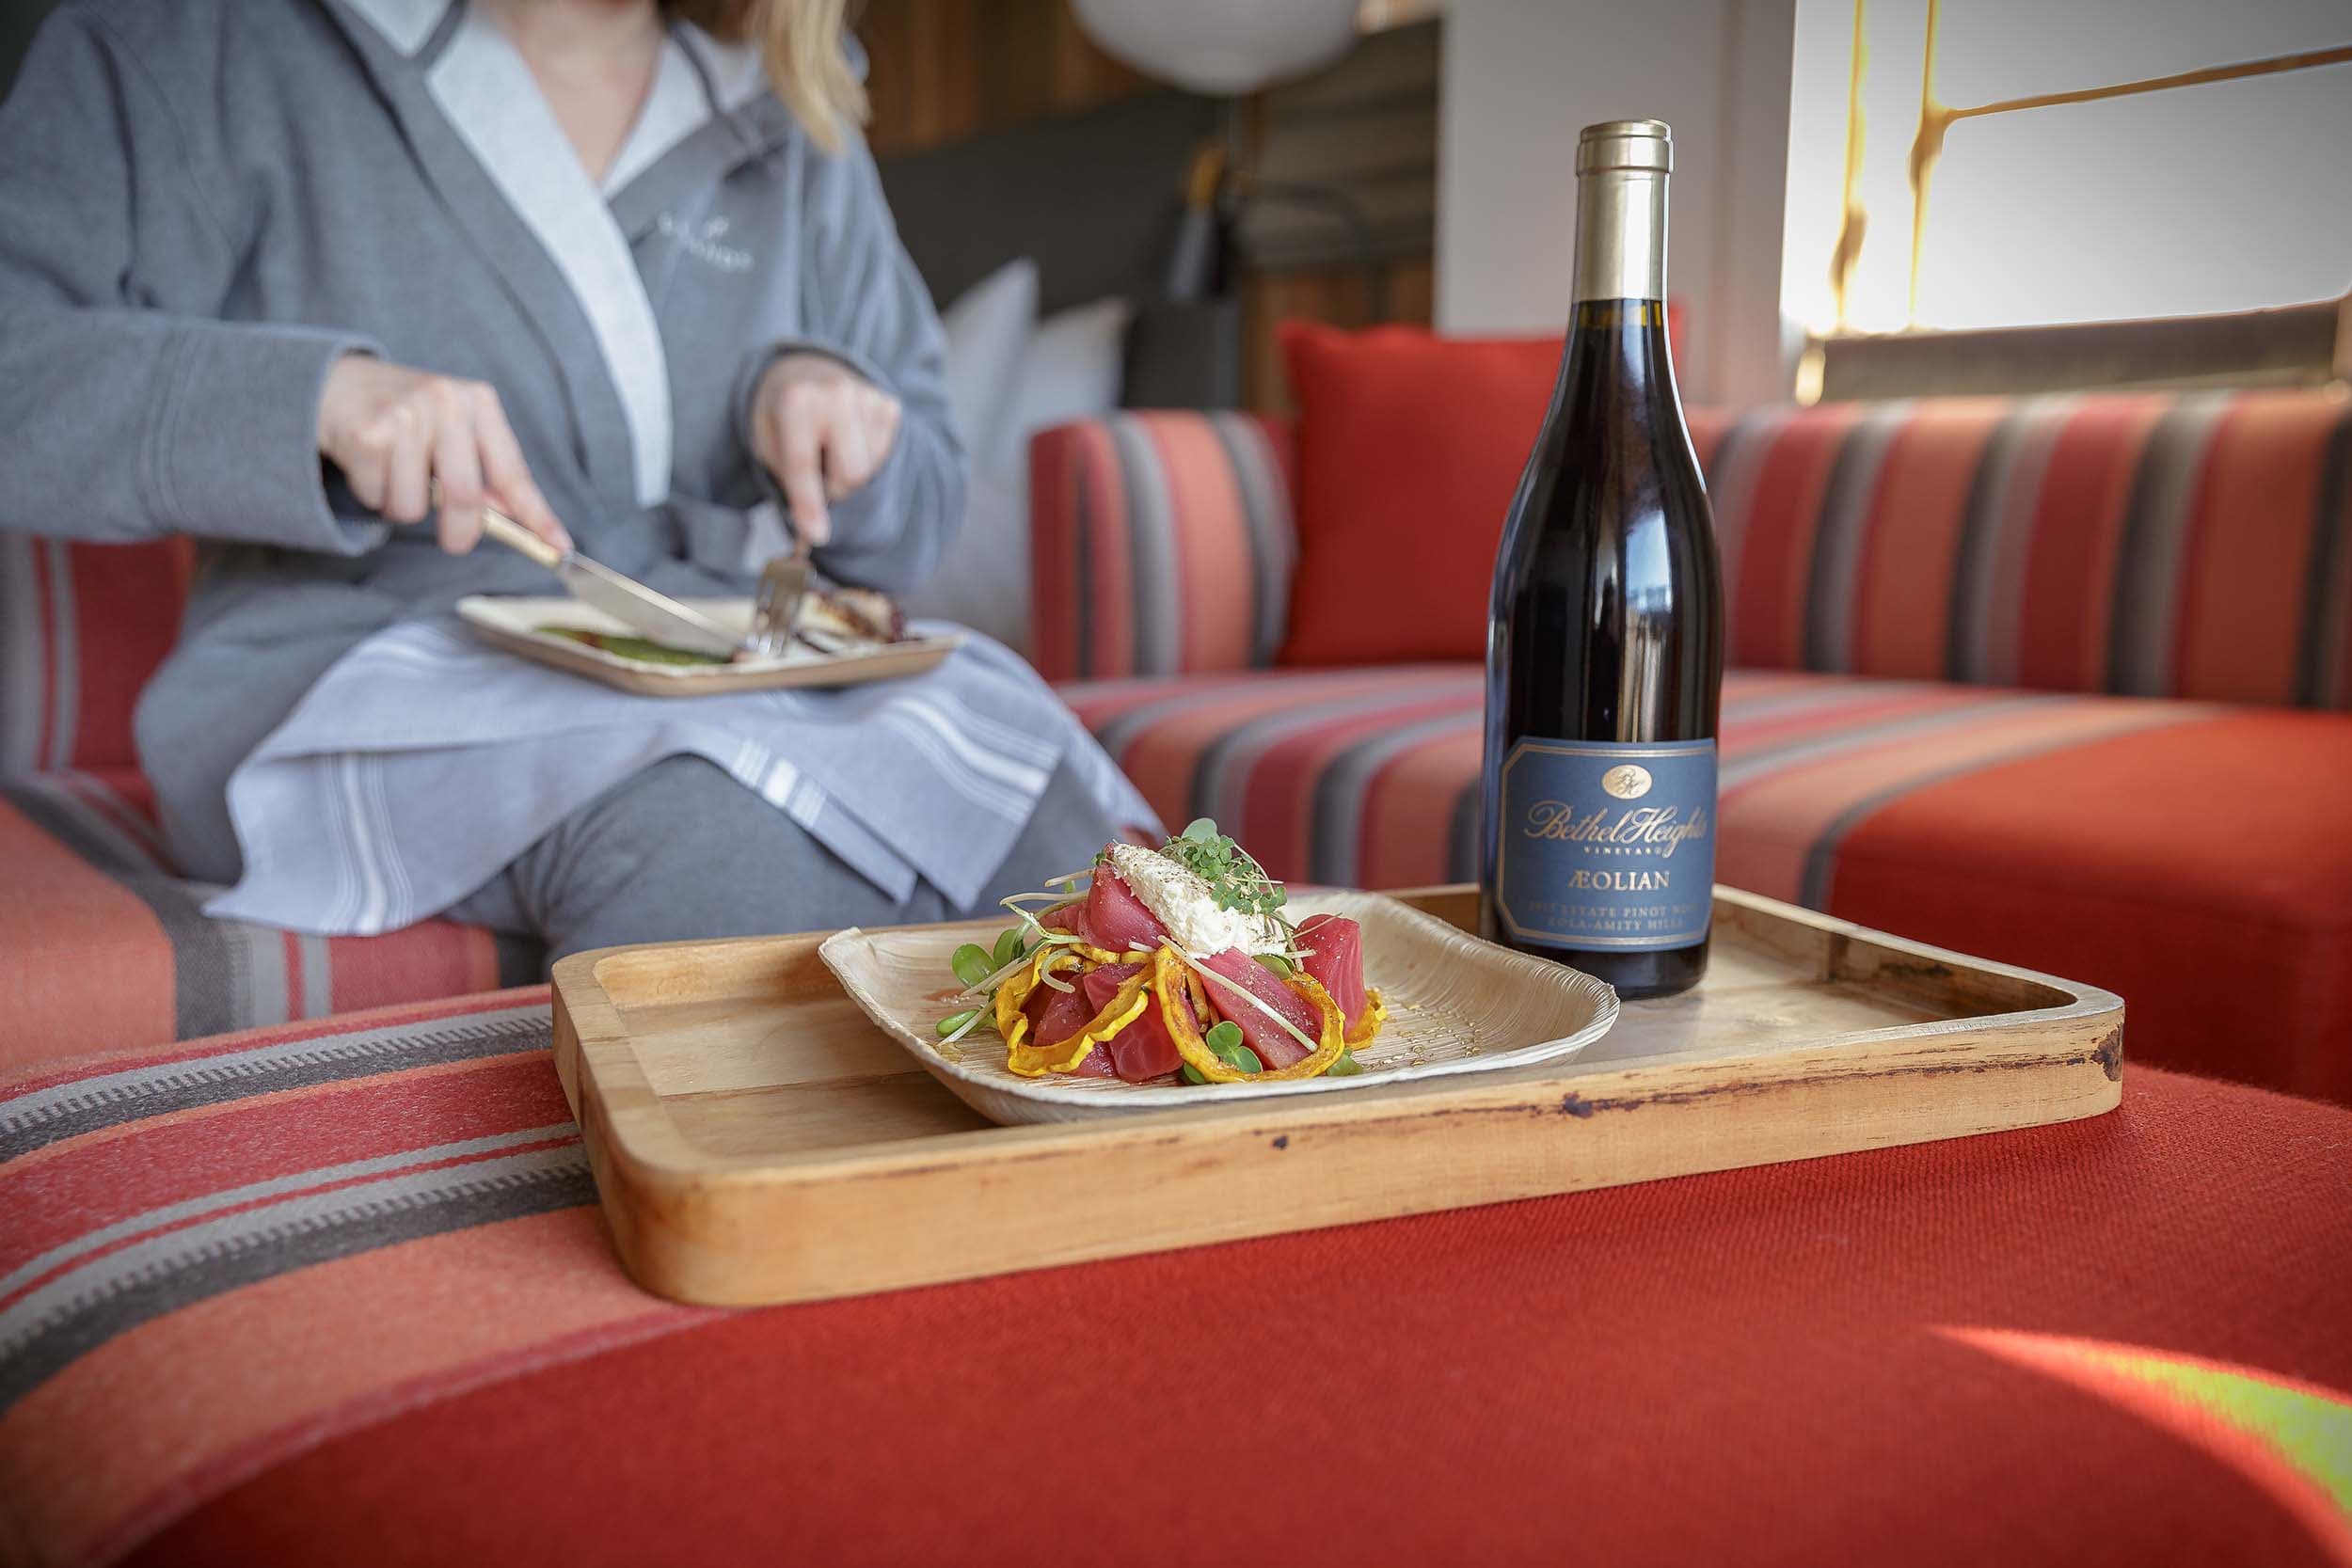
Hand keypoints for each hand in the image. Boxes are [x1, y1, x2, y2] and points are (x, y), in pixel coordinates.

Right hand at [316, 355, 570, 553]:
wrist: (335, 381)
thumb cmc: (404, 412)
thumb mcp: (454, 427)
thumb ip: (485, 470)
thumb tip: (517, 519)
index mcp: (478, 402)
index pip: (513, 472)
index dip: (536, 516)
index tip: (558, 547)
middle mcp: (446, 403)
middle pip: (466, 497)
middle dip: (460, 532)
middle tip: (454, 541)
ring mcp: (404, 416)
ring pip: (415, 506)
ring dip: (404, 508)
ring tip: (395, 475)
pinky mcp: (368, 434)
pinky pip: (378, 497)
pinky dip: (373, 494)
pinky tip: (368, 463)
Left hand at [749, 352, 901, 545]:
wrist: (804, 373)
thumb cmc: (783, 419)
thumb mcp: (769, 444)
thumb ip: (790, 485)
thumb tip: (815, 537)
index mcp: (797, 400)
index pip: (804, 463)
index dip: (809, 504)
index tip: (817, 535)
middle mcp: (836, 392)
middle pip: (851, 474)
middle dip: (835, 488)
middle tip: (818, 474)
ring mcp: (869, 396)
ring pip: (870, 470)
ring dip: (849, 473)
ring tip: (832, 449)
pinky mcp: (889, 406)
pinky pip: (884, 457)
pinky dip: (866, 458)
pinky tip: (850, 439)